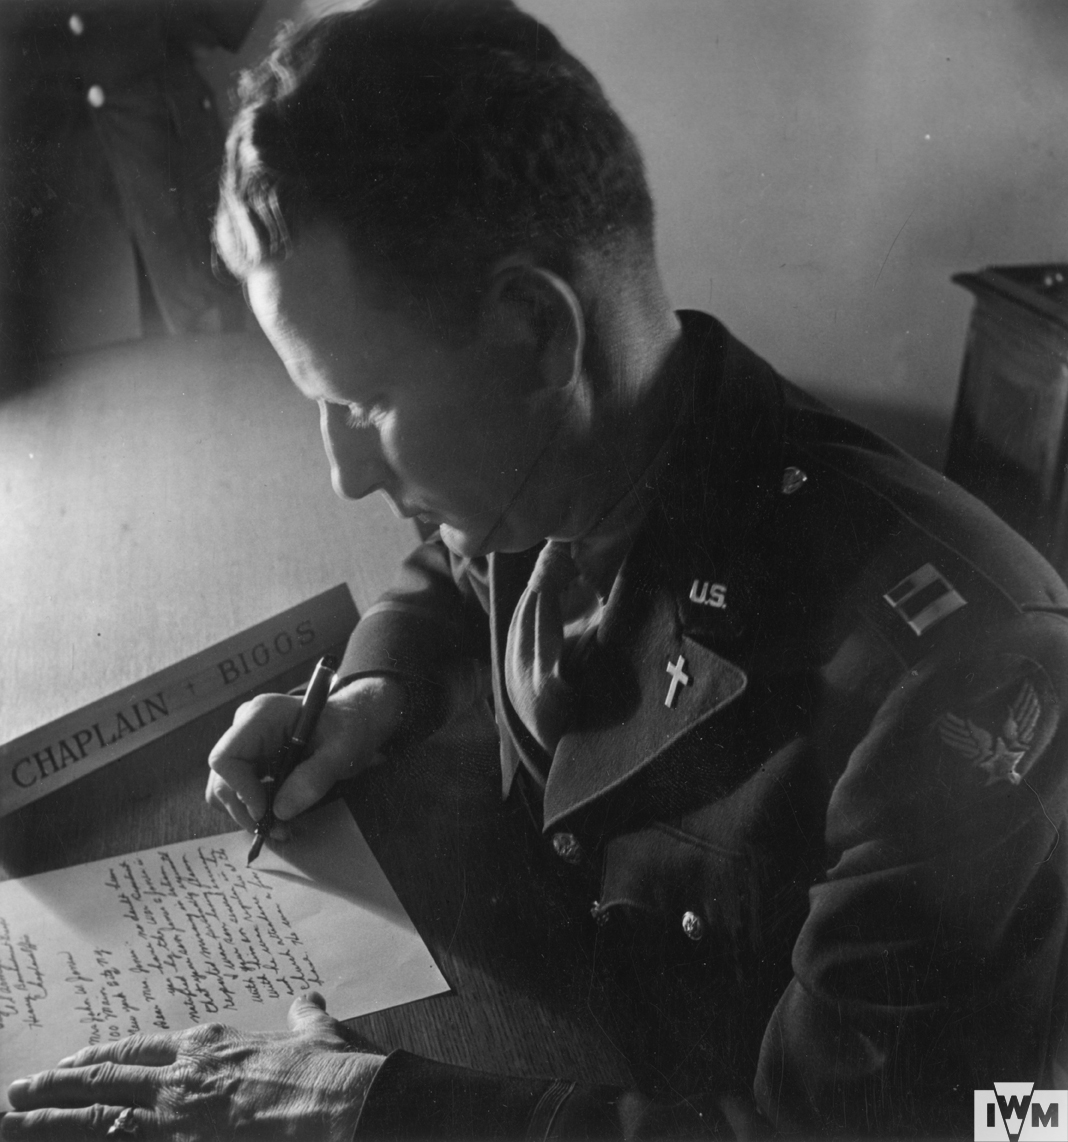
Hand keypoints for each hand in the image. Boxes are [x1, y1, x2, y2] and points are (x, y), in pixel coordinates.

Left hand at [1, 993, 384, 1140]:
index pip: (143, 1047)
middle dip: (58, 1085)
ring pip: (96, 1115)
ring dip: (49, 1119)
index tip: (77, 1060)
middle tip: (19, 1088)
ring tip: (11, 1118)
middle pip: (106, 1077)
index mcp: (213, 1045)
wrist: (336, 1102)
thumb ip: (303, 1016)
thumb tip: (307, 999)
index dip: (105, 1054)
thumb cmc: (329, 1068)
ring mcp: (176, 1115)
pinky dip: (85, 1141)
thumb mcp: (316, 1032)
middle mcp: (184, 1075)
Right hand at [205, 675, 406, 833]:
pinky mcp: (251, 760)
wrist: (353, 722)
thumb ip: (315, 777)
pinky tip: (281, 816)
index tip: (267, 812)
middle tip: (280, 831)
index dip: (241, 790)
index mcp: (262, 715)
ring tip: (283, 828)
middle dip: (247, 810)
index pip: (226, 758)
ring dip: (250, 814)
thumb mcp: (342, 751)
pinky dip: (256, 809)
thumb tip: (281, 811)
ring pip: (226, 790)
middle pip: (222, 779)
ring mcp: (245, 744)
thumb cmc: (348, 729)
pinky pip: (240, 791)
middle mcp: (245, 727)